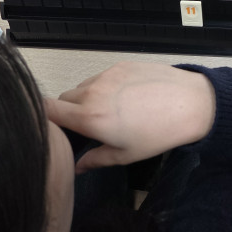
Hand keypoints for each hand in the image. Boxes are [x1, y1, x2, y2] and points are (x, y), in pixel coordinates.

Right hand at [45, 62, 215, 172]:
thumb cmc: (158, 134)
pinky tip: (125, 98)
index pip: (47, 110)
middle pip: (63, 98)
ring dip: (86, 98)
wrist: (190, 103)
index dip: (41, 118)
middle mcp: (93, 92)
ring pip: (83, 86)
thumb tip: (76, 167)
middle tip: (86, 125)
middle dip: (68, 112)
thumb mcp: (125, 154)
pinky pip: (101, 76)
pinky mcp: (121, 64)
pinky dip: (104, 86)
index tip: (49, 128)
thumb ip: (94, 160)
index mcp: (89, 117)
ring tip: (109, 112)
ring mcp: (107, 75)